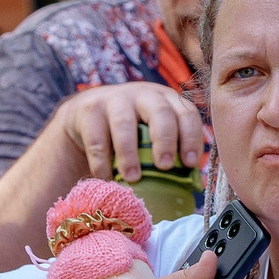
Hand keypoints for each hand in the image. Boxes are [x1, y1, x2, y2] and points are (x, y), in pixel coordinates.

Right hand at [55, 81, 204, 182]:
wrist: (87, 117)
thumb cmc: (132, 133)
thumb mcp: (152, 134)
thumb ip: (170, 150)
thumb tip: (190, 184)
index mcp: (167, 100)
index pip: (187, 113)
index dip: (191, 137)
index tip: (189, 163)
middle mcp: (144, 95)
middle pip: (160, 112)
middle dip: (165, 140)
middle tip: (164, 166)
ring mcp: (115, 99)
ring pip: (124, 123)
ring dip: (130, 153)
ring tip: (133, 178)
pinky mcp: (89, 109)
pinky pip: (96, 138)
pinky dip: (101, 161)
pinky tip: (106, 177)